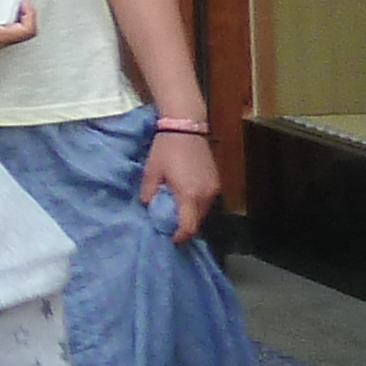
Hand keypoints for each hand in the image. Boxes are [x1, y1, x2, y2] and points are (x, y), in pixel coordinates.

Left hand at [142, 127, 220, 241]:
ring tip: (176, 212)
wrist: (186, 127)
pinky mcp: (217, 182)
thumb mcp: (151, 172)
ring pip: (204, 212)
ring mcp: (214, 188)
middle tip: (170, 225)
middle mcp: (206, 195)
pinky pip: (207, 201)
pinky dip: (197, 205)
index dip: (180, 236)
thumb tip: (149, 207)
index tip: (170, 238)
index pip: (189, 226)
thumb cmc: (165, 149)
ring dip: (191, 216)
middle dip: (185, 227)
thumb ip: (149, 193)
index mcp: (189, 195)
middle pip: (197, 221)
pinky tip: (185, 199)